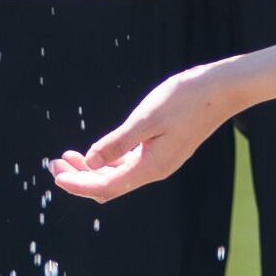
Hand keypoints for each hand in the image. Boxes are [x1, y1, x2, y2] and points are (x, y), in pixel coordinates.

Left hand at [50, 64, 241, 203]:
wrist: (222, 89)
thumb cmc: (185, 98)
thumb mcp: (146, 119)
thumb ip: (117, 142)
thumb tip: (91, 163)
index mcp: (151, 166)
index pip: (105, 186)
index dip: (78, 184)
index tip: (55, 175)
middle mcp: (155, 169)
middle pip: (109, 186)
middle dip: (80, 178)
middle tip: (54, 163)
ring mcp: (160, 161)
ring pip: (118, 176)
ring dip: (92, 169)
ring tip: (67, 155)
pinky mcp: (164, 150)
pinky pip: (129, 165)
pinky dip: (108, 161)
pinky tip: (96, 150)